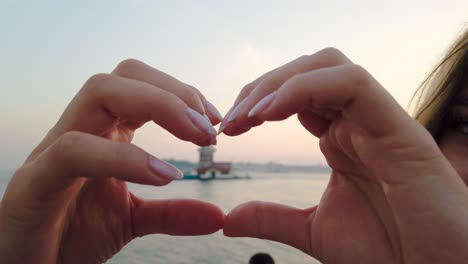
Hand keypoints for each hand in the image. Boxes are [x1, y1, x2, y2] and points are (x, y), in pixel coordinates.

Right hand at [0, 59, 224, 263]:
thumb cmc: (72, 236)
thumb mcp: (132, 221)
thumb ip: (172, 214)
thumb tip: (216, 217)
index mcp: (102, 133)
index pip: (141, 86)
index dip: (183, 94)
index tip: (215, 121)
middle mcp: (80, 130)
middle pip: (124, 77)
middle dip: (174, 93)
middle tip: (210, 127)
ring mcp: (53, 150)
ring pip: (99, 92)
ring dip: (158, 105)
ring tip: (197, 139)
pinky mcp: (33, 181)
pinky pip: (74, 150)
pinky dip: (124, 157)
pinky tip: (165, 176)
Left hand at [222, 48, 467, 262]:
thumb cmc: (388, 250)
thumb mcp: (314, 230)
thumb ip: (273, 218)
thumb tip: (230, 218)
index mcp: (341, 138)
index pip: (295, 95)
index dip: (257, 103)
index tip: (228, 130)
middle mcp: (358, 122)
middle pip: (306, 71)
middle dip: (262, 88)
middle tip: (231, 121)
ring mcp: (378, 121)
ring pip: (327, 66)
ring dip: (278, 84)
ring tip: (249, 116)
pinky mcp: (399, 128)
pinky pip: (352, 84)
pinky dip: (305, 89)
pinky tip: (273, 113)